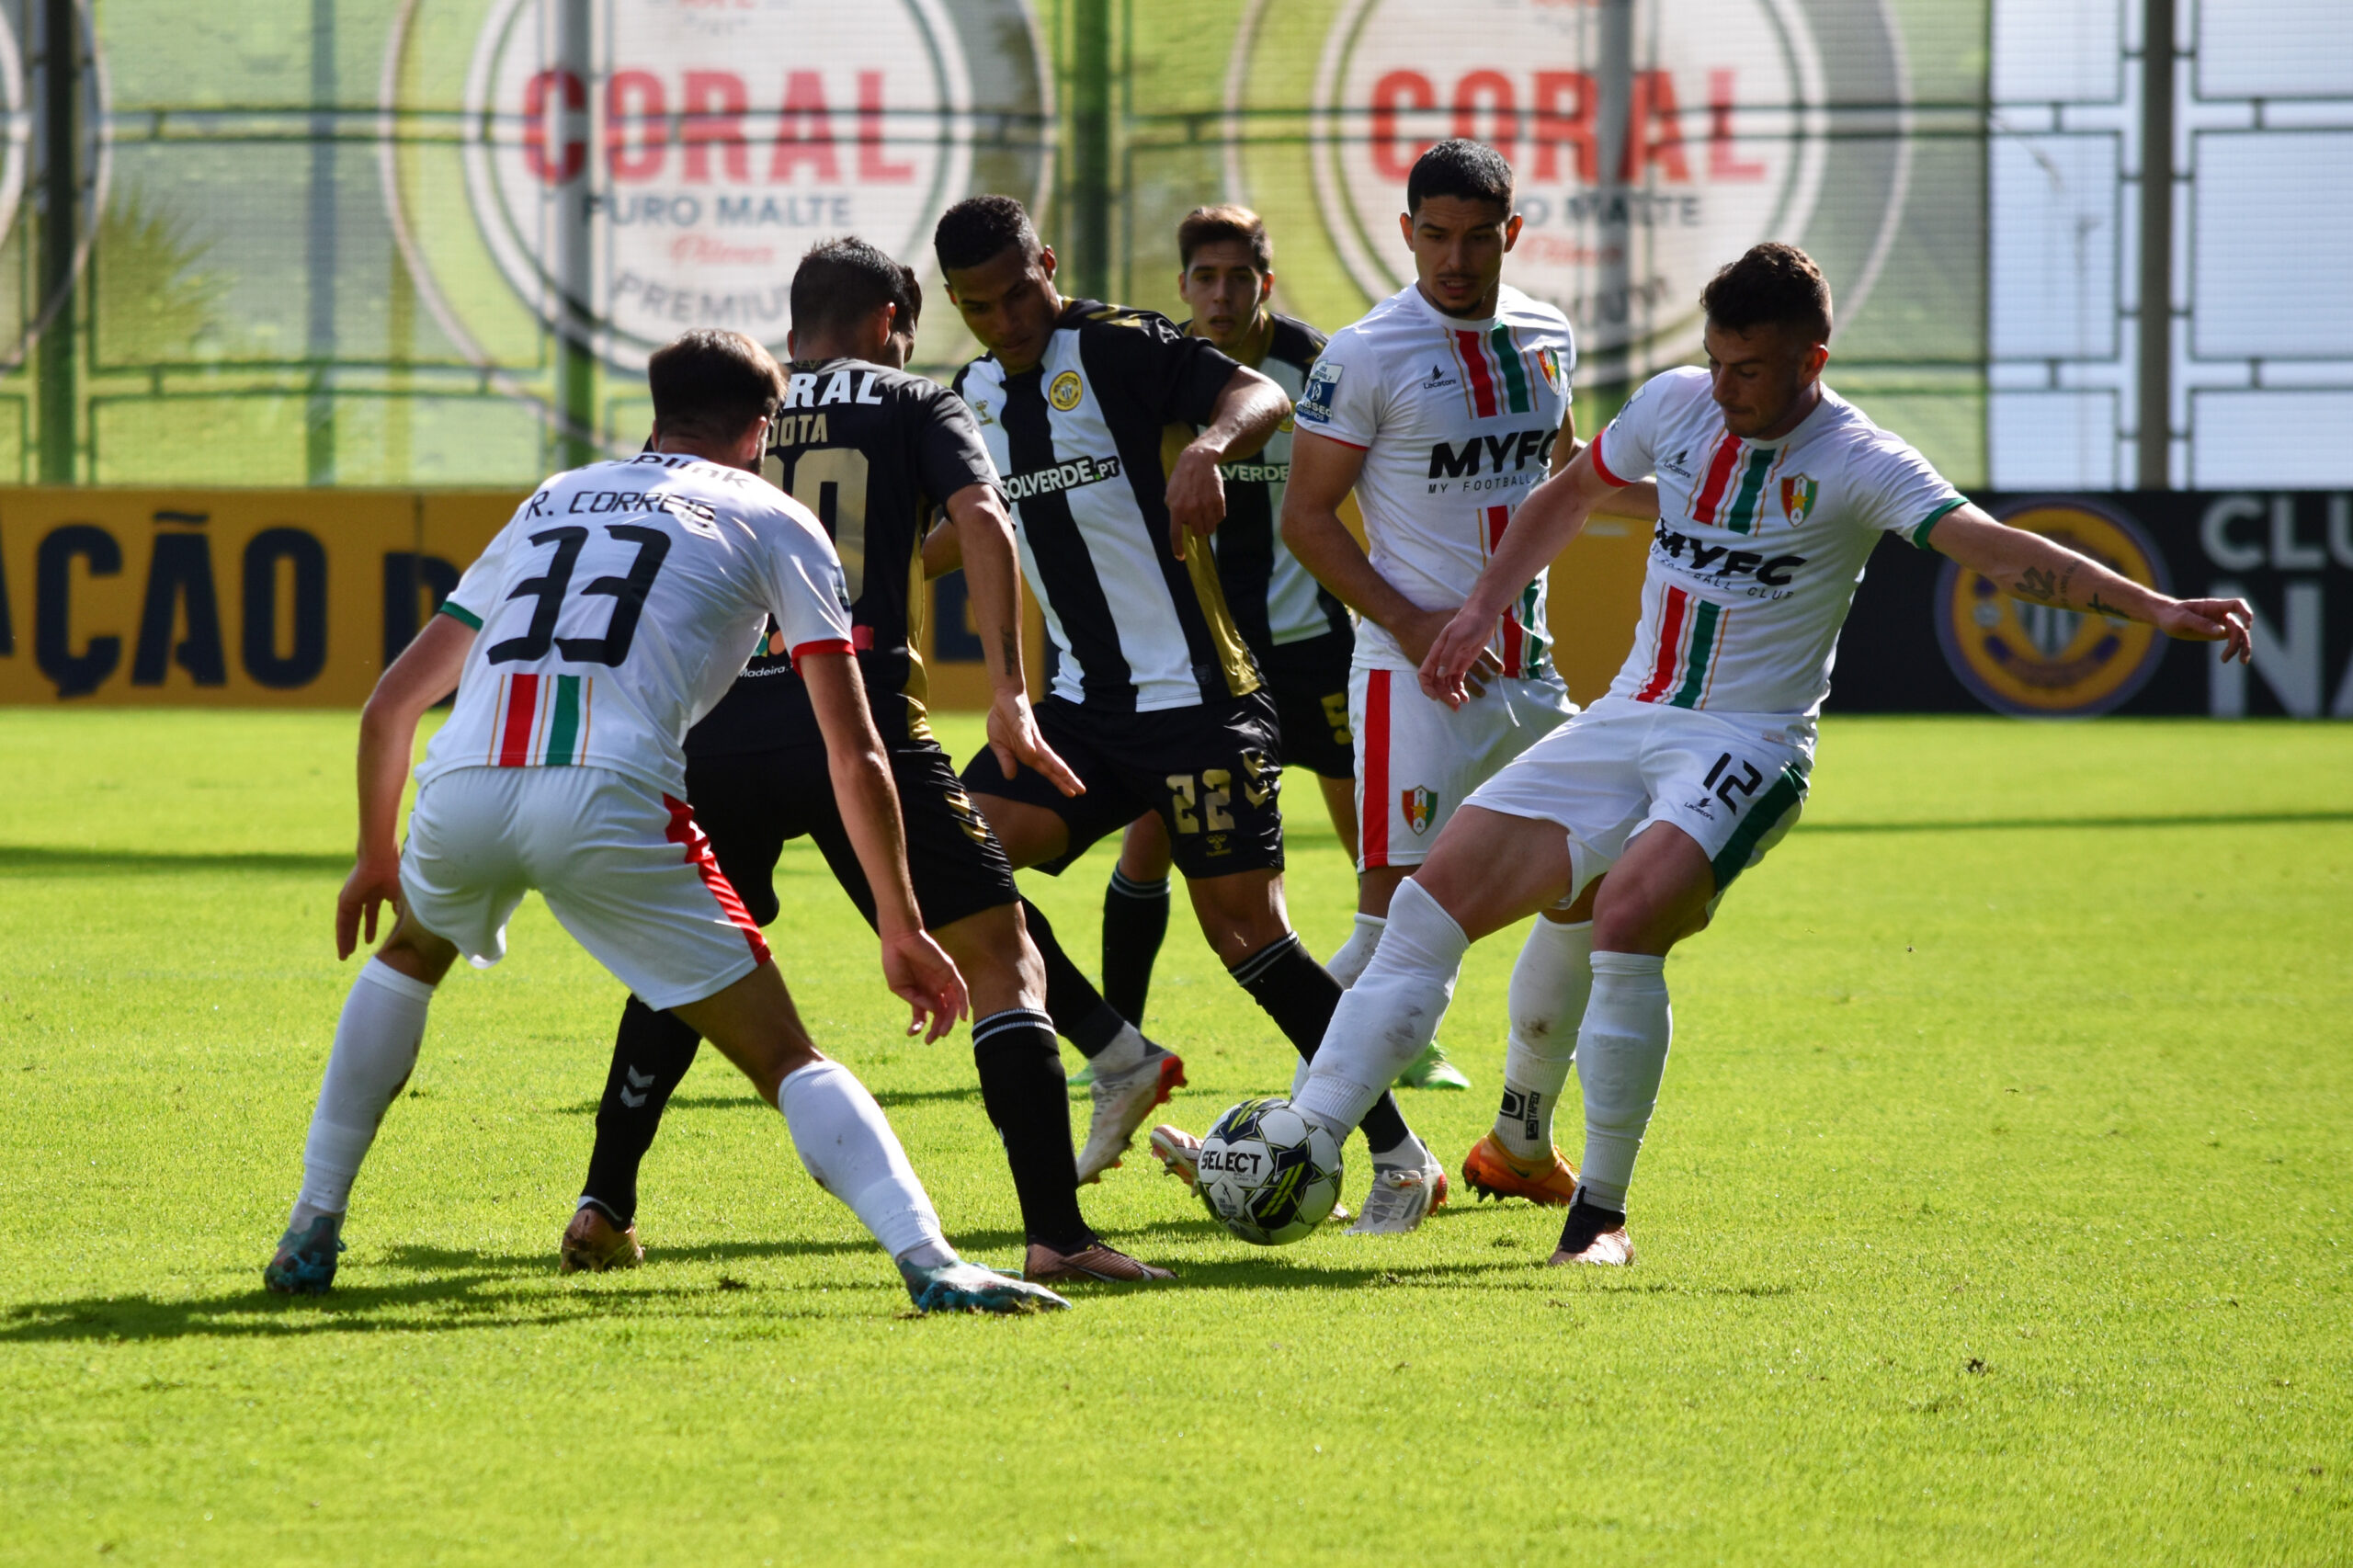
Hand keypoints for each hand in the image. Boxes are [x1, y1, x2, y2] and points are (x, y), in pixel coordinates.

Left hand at [335, 849, 404, 960]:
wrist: (381, 859)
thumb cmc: (395, 872)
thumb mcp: (400, 894)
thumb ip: (399, 906)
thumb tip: (399, 915)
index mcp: (376, 893)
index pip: (370, 915)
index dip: (369, 928)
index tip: (370, 941)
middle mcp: (362, 896)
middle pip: (356, 921)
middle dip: (356, 936)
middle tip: (353, 951)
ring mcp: (352, 898)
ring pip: (347, 924)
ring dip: (346, 940)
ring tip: (345, 956)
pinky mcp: (344, 900)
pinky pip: (342, 922)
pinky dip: (342, 935)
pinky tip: (343, 947)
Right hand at [880, 930, 969, 1042]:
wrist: (898, 940)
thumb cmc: (895, 962)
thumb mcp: (900, 988)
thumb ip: (916, 1001)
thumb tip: (933, 1010)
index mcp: (920, 992)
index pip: (925, 1014)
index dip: (920, 1026)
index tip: (911, 1034)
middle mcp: (933, 988)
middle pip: (941, 1012)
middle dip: (937, 1028)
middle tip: (931, 1040)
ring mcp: (942, 981)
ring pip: (951, 1005)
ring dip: (948, 1021)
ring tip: (941, 1033)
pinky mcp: (949, 971)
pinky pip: (961, 990)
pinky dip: (963, 1004)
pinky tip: (962, 1018)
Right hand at [987, 687, 1084, 796]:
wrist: (1004, 699)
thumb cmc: (1004, 723)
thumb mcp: (999, 746)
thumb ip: (1006, 761)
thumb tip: (1010, 777)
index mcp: (1030, 755)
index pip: (1048, 771)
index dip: (1060, 782)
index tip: (1073, 794)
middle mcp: (1035, 747)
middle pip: (1053, 765)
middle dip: (1066, 778)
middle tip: (1082, 791)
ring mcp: (1030, 736)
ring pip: (1045, 752)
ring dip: (1054, 764)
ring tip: (1065, 774)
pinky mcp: (1021, 724)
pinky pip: (1024, 736)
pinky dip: (1028, 744)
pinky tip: (1031, 752)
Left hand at [1164, 444, 1227, 560]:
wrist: (1199, 460)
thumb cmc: (1182, 478)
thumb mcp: (1170, 494)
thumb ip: (1174, 511)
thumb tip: (1180, 526)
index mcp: (1176, 508)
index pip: (1175, 534)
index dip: (1177, 548)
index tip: (1180, 558)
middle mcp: (1191, 509)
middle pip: (1198, 533)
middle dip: (1197, 528)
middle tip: (1196, 518)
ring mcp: (1206, 506)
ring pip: (1210, 529)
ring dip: (1207, 524)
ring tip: (1204, 513)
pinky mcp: (1219, 501)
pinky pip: (1220, 519)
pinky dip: (1216, 516)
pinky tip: (1212, 505)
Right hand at [1405, 605, 1501, 707]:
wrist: (1482, 614)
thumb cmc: (1467, 623)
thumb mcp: (1456, 637)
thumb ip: (1448, 656)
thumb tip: (1440, 675)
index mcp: (1436, 654)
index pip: (1424, 674)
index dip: (1427, 687)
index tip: (1436, 697)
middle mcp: (1442, 661)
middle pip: (1437, 683)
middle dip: (1444, 695)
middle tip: (1455, 704)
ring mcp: (1452, 663)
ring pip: (1447, 684)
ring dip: (1452, 695)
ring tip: (1461, 704)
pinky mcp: (1463, 664)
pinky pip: (1459, 681)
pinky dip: (1461, 690)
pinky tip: (1466, 698)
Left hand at [2153, 596, 2254, 662]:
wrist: (2165, 618)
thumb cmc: (2172, 615)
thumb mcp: (2182, 619)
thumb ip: (2200, 623)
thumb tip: (2221, 631)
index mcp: (2214, 606)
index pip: (2237, 604)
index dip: (2246, 613)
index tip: (2247, 626)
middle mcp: (2221, 614)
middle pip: (2239, 626)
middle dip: (2241, 641)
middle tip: (2235, 657)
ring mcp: (2220, 624)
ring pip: (2239, 635)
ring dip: (2242, 648)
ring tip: (2242, 662)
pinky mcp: (2216, 634)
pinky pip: (2231, 640)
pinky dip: (2234, 649)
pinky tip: (2227, 658)